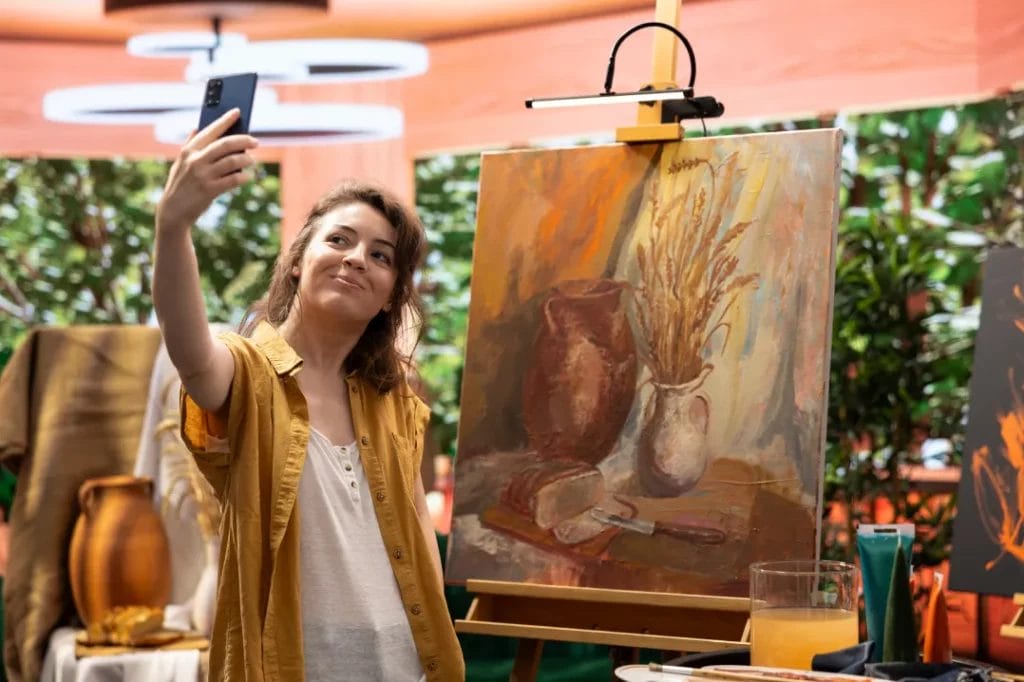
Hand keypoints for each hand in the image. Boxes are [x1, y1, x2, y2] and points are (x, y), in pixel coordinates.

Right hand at [156, 108, 258, 235]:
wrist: (173, 211)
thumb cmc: (180, 184)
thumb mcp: (180, 163)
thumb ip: (189, 145)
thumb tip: (196, 127)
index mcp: (188, 150)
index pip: (210, 130)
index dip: (225, 120)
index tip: (237, 111)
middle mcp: (195, 160)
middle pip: (225, 144)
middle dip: (243, 140)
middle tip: (255, 141)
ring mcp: (202, 175)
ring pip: (232, 161)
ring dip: (246, 159)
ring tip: (252, 159)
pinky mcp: (209, 190)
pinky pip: (233, 180)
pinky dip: (243, 177)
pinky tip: (247, 176)